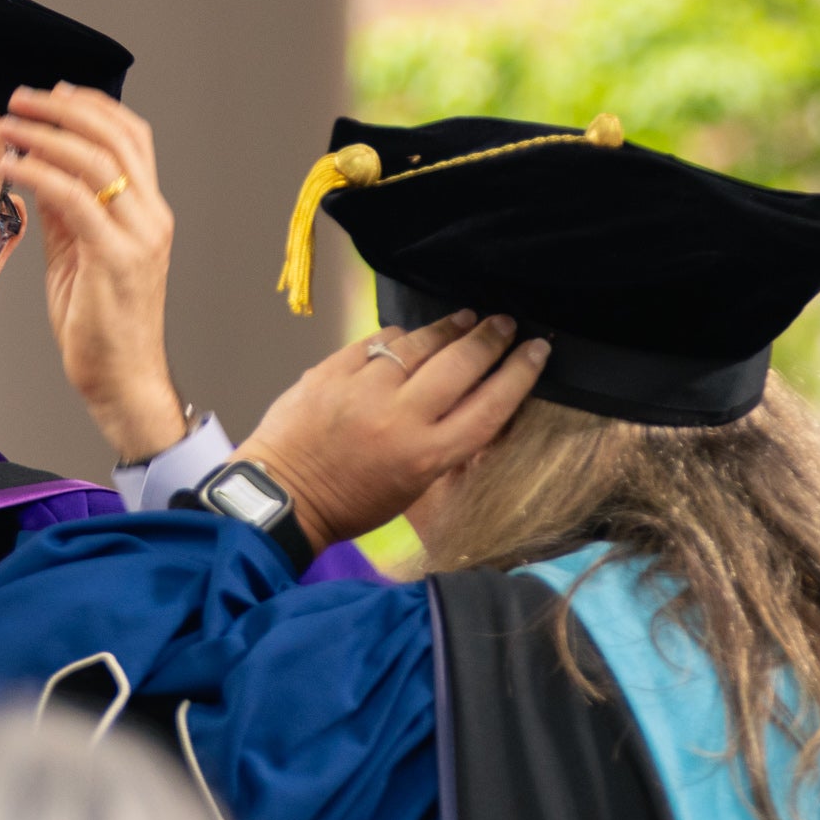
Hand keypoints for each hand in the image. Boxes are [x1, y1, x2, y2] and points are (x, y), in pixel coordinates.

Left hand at [0, 84, 186, 459]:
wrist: (124, 381)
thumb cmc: (100, 323)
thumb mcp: (78, 253)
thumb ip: (66, 210)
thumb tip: (39, 167)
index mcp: (148, 212)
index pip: (131, 136)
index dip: (92, 106)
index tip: (51, 94)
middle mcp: (152, 217)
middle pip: (116, 136)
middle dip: (64, 108)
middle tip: (20, 99)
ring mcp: (139, 237)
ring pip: (97, 159)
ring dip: (46, 134)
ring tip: (7, 126)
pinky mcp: (116, 260)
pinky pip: (75, 199)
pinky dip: (39, 174)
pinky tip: (11, 168)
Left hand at [235, 313, 547, 550]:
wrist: (283, 495)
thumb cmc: (353, 501)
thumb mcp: (414, 487)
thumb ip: (445, 443)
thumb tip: (474, 399)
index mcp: (427, 455)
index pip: (490, 405)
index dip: (520, 373)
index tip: (536, 351)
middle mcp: (401, 417)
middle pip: (462, 363)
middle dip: (490, 338)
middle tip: (505, 324)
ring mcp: (364, 389)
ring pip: (421, 343)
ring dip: (450, 328)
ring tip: (467, 319)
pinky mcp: (332, 370)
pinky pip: (379, 341)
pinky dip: (401, 337)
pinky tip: (411, 337)